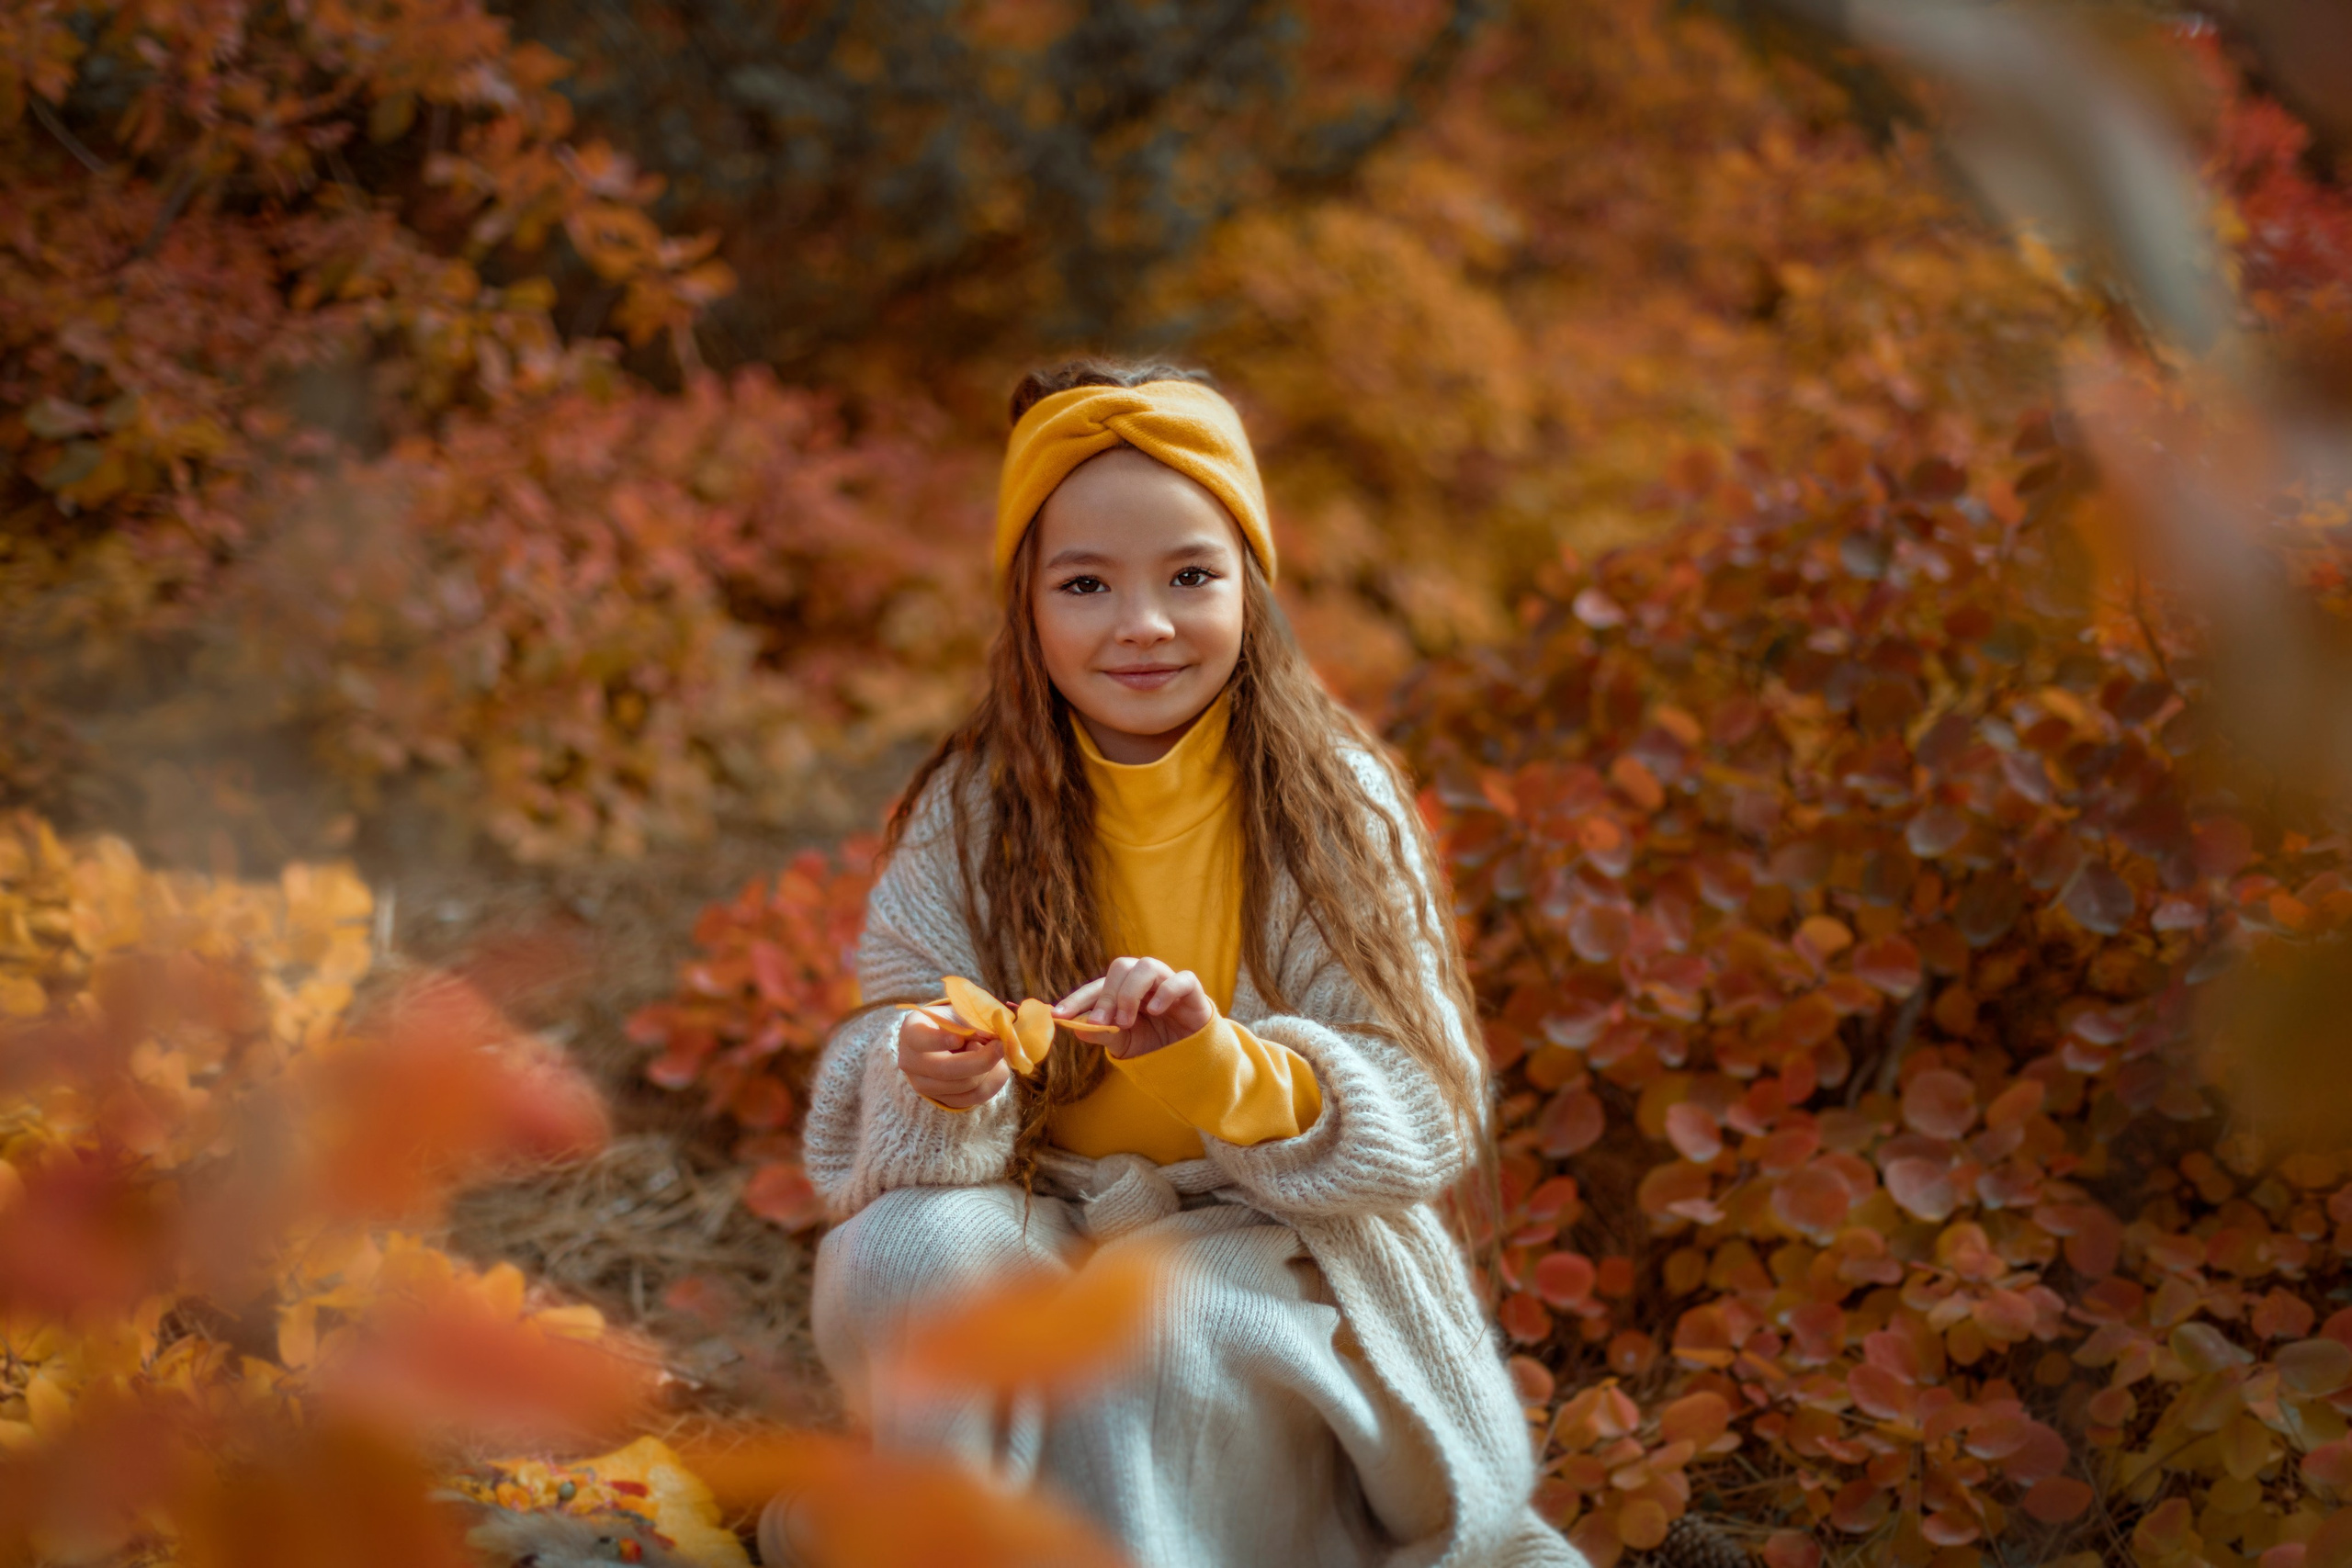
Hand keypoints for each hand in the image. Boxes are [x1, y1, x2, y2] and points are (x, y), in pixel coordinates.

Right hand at [897, 1006, 1009, 1108]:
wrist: (945, 1039)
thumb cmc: (953, 1022)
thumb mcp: (960, 1013)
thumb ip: (975, 1023)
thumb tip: (995, 1038)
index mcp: (911, 1032)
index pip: (919, 1040)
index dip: (938, 1041)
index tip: (959, 1038)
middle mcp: (911, 1062)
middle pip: (945, 1070)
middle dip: (980, 1060)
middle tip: (1000, 1046)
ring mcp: (924, 1085)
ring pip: (964, 1086)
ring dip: (988, 1069)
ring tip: (987, 1052)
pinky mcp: (942, 1099)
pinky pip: (973, 1098)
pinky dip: (992, 1083)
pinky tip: (995, 1068)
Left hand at [1056, 956, 1214, 1059]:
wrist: (1187, 1055)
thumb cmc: (1152, 1043)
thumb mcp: (1123, 1043)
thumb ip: (1102, 1034)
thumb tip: (1076, 1029)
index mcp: (1123, 990)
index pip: (1096, 987)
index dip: (1076, 1000)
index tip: (1058, 1015)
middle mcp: (1143, 980)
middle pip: (1121, 967)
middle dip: (1107, 996)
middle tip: (1101, 1022)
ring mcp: (1167, 981)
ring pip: (1147, 966)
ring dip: (1131, 993)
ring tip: (1126, 1022)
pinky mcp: (1191, 990)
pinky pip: (1181, 979)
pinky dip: (1166, 992)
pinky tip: (1155, 1011)